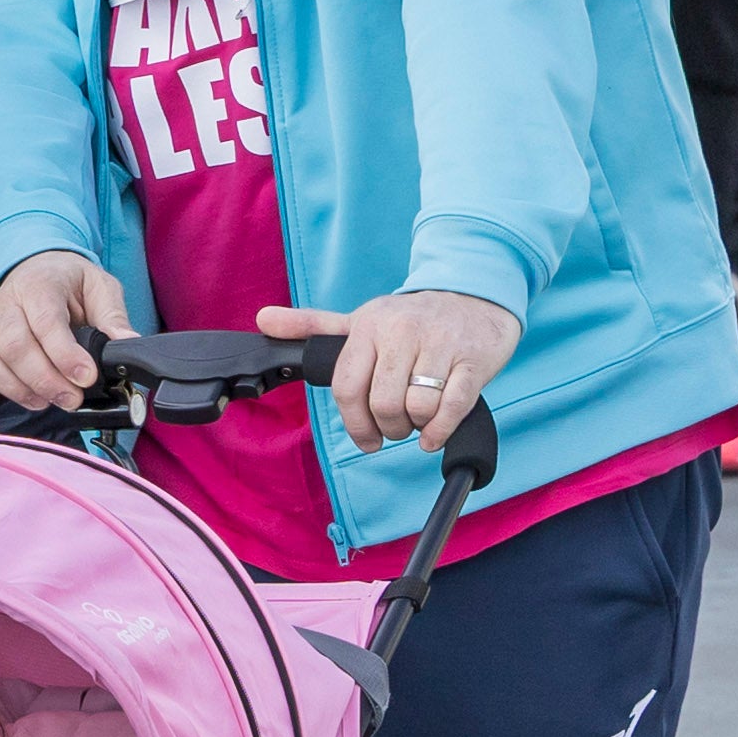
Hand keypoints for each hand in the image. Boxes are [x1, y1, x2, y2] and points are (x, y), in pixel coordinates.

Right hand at [0, 249, 129, 413]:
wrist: (37, 268)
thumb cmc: (69, 282)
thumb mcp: (99, 287)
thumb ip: (113, 316)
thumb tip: (126, 345)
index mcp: (39, 284)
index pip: (46, 322)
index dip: (65, 354)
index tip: (86, 377)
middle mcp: (6, 302)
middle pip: (14, 346)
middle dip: (45, 379)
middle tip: (71, 398)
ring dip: (14, 387)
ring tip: (43, 401)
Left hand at [263, 287, 519, 452]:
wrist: (475, 297)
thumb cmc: (411, 320)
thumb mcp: (361, 320)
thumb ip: (312, 325)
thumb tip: (262, 319)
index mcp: (369, 326)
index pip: (347, 386)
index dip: (354, 423)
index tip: (367, 439)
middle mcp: (402, 332)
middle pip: (382, 403)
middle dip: (388, 427)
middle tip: (397, 426)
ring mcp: (439, 345)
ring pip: (417, 407)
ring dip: (416, 427)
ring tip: (419, 419)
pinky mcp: (472, 361)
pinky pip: (451, 408)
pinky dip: (440, 432)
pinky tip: (434, 434)